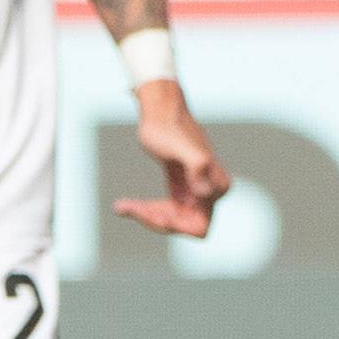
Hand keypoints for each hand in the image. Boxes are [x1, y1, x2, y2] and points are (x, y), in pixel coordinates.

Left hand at [112, 80, 229, 237]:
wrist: (160, 111)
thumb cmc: (167, 127)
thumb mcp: (180, 146)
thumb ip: (198, 165)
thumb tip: (206, 192)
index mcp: (217, 188)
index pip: (198, 227)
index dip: (173, 226)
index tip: (149, 212)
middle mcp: (212, 194)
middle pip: (184, 227)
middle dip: (157, 221)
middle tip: (128, 208)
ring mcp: (197, 193)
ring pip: (173, 221)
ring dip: (147, 215)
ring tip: (121, 206)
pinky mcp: (183, 191)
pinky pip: (167, 212)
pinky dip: (146, 210)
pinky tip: (123, 205)